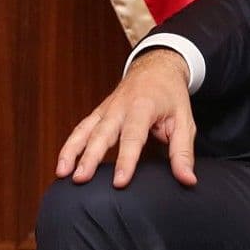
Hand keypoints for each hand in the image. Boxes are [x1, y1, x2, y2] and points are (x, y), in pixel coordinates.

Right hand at [53, 49, 196, 187]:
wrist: (155, 67)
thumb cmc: (171, 96)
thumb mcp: (184, 121)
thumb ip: (183, 152)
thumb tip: (187, 180)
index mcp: (143, 106)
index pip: (133, 136)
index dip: (126, 159)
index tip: (119, 182)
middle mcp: (120, 107)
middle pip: (102, 133)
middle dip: (90, 157)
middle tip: (80, 179)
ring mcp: (106, 109)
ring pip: (85, 129)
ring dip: (71, 151)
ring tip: (62, 173)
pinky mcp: (99, 113)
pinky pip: (81, 129)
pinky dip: (70, 145)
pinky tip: (62, 164)